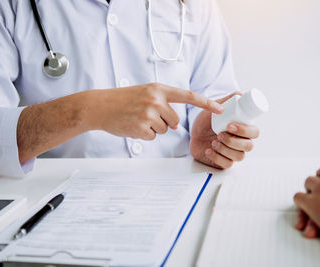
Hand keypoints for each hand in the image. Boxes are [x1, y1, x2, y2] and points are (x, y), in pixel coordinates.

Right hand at [87, 83, 222, 139]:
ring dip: (153, 128)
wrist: (99, 106)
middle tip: (146, 115)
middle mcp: (156, 100)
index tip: (220, 109)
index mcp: (159, 89)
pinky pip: (152, 137)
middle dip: (164, 122)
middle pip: (174, 121)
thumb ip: (163, 102)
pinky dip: (144, 135)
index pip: (188, 96)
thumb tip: (175, 123)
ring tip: (137, 119)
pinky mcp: (141, 128)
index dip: (206, 103)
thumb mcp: (145, 92)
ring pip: (164, 130)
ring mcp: (148, 114)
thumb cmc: (123, 99)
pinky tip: (133, 126)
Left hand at [190, 92, 259, 168]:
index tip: (230, 126)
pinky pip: (227, 165)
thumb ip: (227, 100)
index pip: (255, 132)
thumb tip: (240, 94)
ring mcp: (233, 153)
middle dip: (234, 141)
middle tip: (220, 134)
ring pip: (239, 157)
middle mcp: (241, 142)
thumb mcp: (214, 107)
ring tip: (213, 142)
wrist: (193, 133)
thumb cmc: (207, 120)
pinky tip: (209, 150)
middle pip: (249, 146)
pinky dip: (217, 157)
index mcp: (243, 129)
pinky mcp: (224, 162)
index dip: (245, 131)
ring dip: (225, 149)